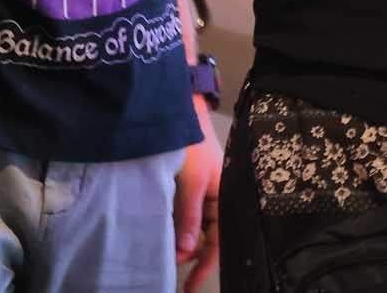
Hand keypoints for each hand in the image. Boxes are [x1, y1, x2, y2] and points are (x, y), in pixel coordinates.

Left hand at [173, 95, 222, 292]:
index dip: (204, 265)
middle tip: (167, 272)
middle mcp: (216, 199)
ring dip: (178, 242)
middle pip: (205, 238)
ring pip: (191, 228)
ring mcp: (201, 194)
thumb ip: (190, 218)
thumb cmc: (193, 146)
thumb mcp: (193, 183)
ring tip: (160, 256)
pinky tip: (160, 235)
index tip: (189, 287)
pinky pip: (182, 215)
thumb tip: (187, 253)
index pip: (218, 241)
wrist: (181, 111)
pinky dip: (172, 227)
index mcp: (226, 199)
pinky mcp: (186, 188)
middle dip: (189, 256)